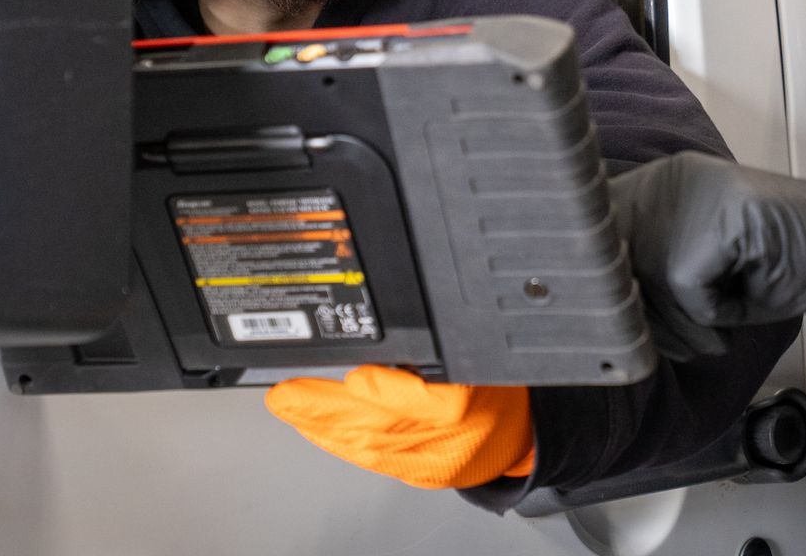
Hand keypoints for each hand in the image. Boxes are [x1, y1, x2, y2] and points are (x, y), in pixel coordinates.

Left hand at [265, 365, 534, 489]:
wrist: (518, 437)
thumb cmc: (500, 388)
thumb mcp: (480, 351)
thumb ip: (442, 344)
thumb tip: (392, 329)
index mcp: (477, 401)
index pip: (435, 402)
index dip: (390, 392)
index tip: (356, 377)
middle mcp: (453, 439)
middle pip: (385, 425)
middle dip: (329, 410)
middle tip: (287, 395)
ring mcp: (434, 462)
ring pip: (372, 446)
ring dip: (324, 427)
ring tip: (289, 408)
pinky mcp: (419, 476)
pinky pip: (374, 461)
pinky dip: (340, 444)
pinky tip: (315, 430)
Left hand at [608, 153, 805, 358]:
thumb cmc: (780, 267)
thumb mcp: (701, 270)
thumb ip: (648, 275)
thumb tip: (597, 309)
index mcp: (658, 181)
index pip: (590, 231)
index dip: (605, 284)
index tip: (627, 319)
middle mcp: (668, 176)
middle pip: (613, 264)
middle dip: (647, 317)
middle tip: (692, 337)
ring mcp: (693, 192)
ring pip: (646, 283)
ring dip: (685, 323)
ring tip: (723, 318)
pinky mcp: (718, 219)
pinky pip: (687, 292)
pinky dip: (716, 314)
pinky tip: (745, 298)